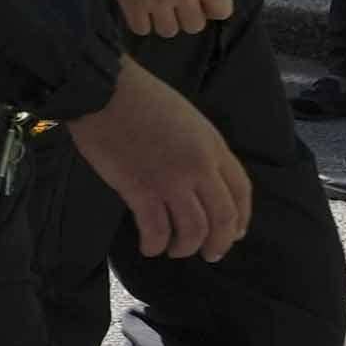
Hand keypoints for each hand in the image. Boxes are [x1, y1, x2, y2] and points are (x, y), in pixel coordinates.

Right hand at [64, 56, 251, 260]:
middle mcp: (199, 167)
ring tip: (174, 250)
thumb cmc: (142, 98)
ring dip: (186, 247)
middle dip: (219, 242)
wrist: (104, 91)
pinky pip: (156, 230)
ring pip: (193, 230)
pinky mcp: (141, 190)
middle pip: (222, 218)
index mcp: (213, 146)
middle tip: (210, 254)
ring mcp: (171, 180)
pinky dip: (155, 245)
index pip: (241, 191)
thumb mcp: (188, 119)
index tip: (235, 233)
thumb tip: (201, 180)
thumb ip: (201, 148)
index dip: (241, 218)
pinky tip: (149, 247)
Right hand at [114, 0, 231, 40]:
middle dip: (188, 16)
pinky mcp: (133, 7)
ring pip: (168, 31)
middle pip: (195, 26)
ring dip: (165, 21)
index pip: (223, 10)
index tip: (207, 2)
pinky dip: (141, 21)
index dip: (216, 8)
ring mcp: (157, 4)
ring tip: (158, 8)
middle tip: (179, 4)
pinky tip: (141, 9)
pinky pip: (141, 29)